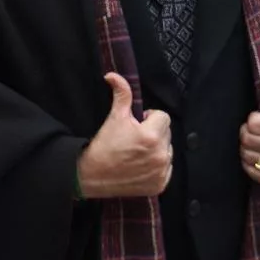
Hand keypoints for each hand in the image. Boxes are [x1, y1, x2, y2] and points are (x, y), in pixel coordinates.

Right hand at [77, 72, 172, 197]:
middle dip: (154, 132)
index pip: (163, 117)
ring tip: (137, 152)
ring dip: (157, 149)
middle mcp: (160, 154)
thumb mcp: (114, 117)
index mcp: (152, 135)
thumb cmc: (103, 146)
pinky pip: (166, 168)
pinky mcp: (160, 184)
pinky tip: (140, 165)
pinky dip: (157, 167)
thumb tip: (113, 75)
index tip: (136, 125)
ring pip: (167, 150)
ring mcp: (161, 171)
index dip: (148, 118)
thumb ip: (121, 93)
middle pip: (166, 133)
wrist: (91, 176)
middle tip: (134, 139)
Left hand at [239, 71, 259, 187]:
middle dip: (247, 135)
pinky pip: (250, 171)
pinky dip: (249, 164)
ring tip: (257, 146)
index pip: (252, 122)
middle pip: (247, 139)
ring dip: (246, 150)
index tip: (259, 122)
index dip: (252, 121)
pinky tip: (258, 159)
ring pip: (246, 155)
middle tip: (254, 134)